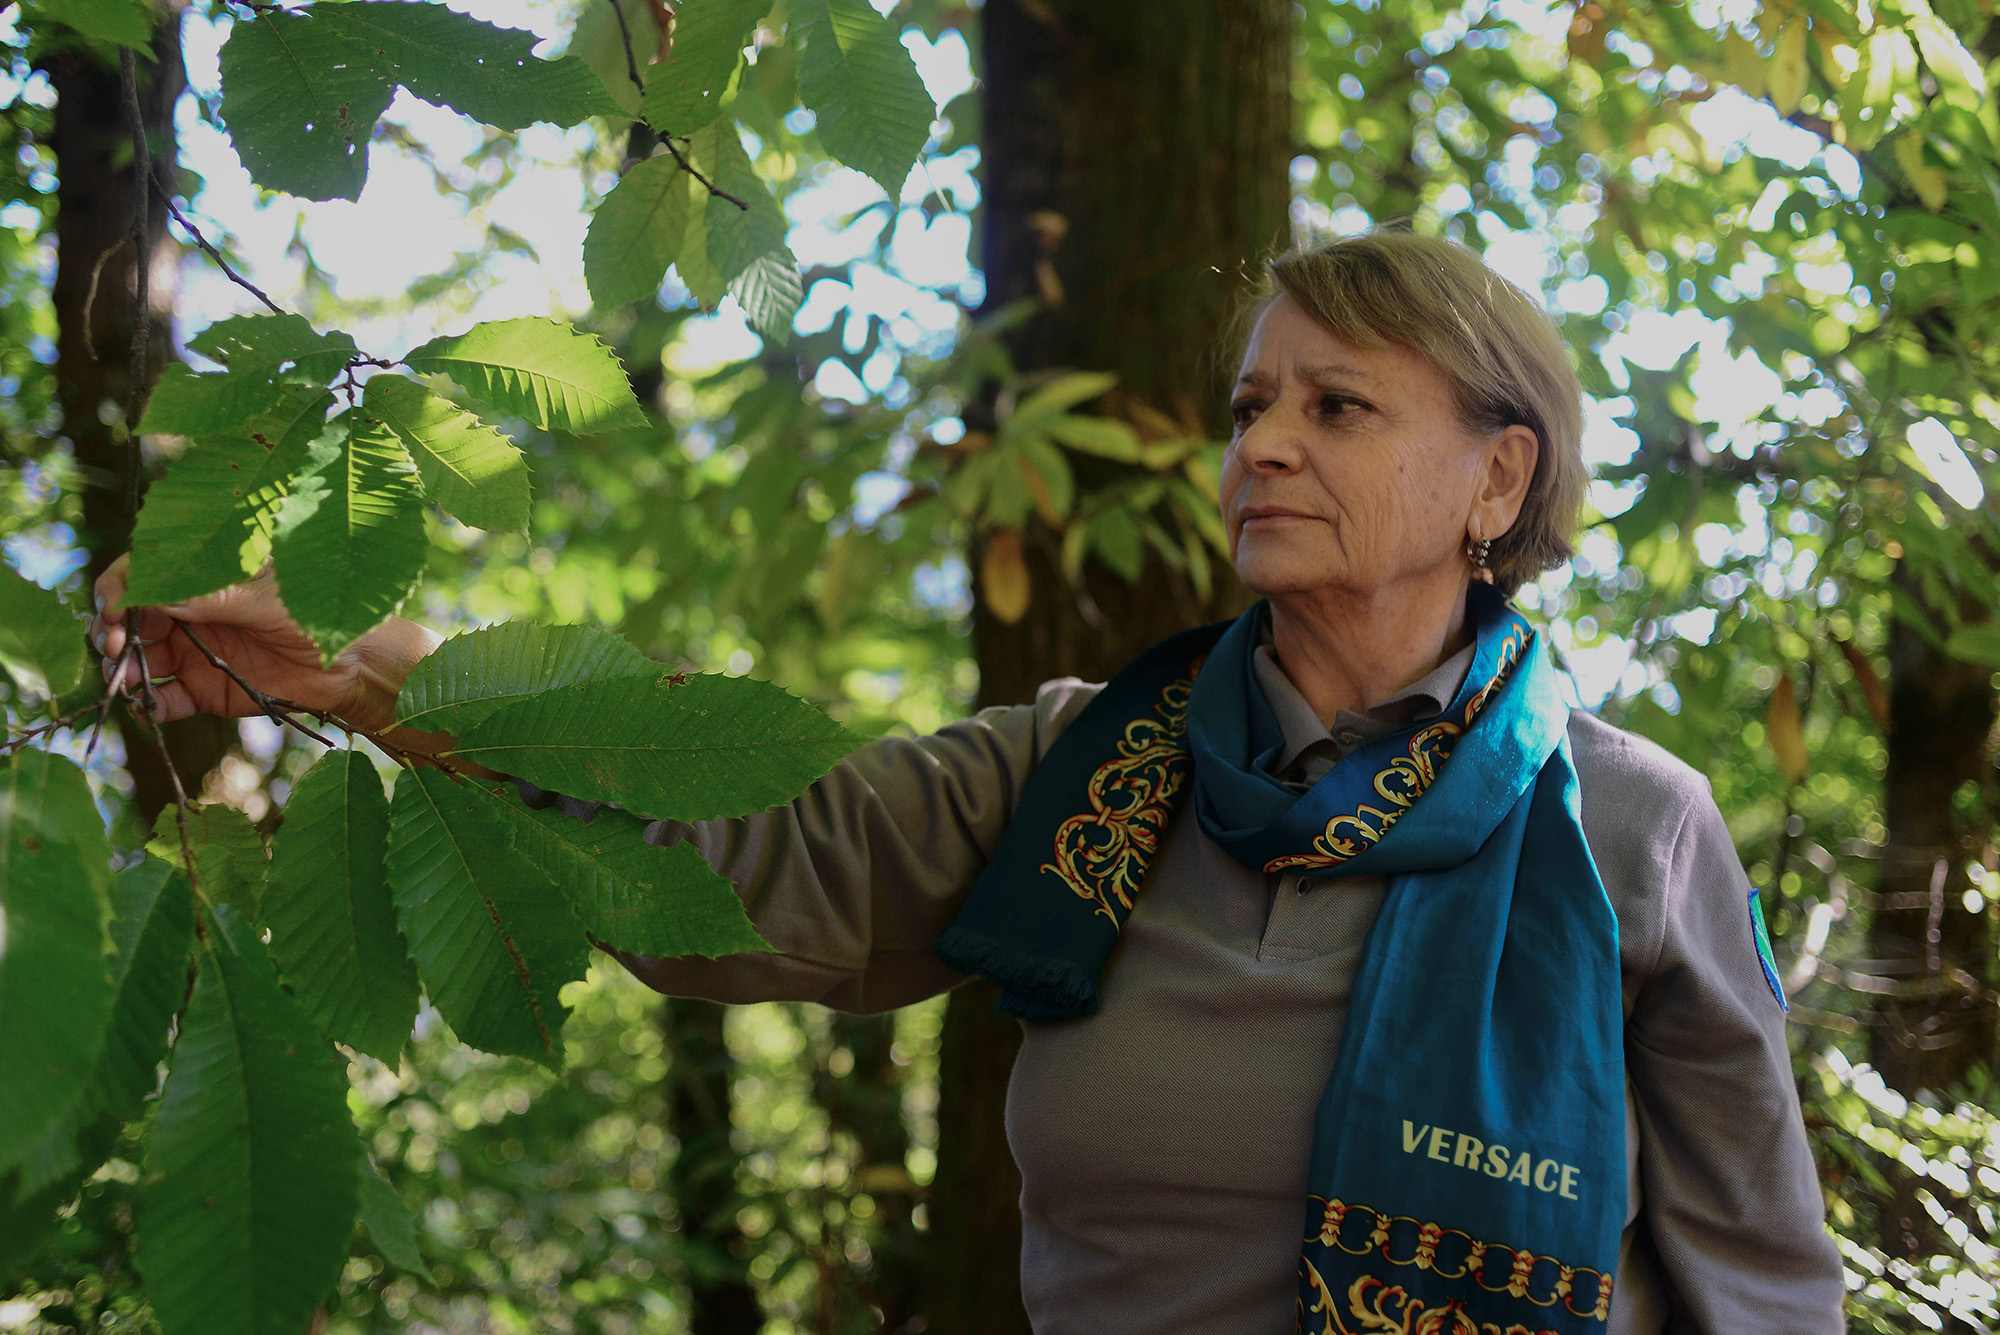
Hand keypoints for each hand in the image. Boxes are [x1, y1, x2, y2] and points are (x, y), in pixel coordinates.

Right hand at [88, 556, 440, 732]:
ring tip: (122, 678)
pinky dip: (149, 704)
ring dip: (122, 668)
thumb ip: (216, 597)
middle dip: (111, 630)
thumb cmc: (320, 614)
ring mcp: (195, 652)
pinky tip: (146, 706)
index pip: (145, 572)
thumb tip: (156, 594)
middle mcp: (192, 613)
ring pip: (139, 658)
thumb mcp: (269, 599)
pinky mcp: (205, 690)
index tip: (112, 605)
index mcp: (205, 577)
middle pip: (132, 618)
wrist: (354, 664)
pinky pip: (164, 698)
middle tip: (111, 644)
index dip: (120, 586)